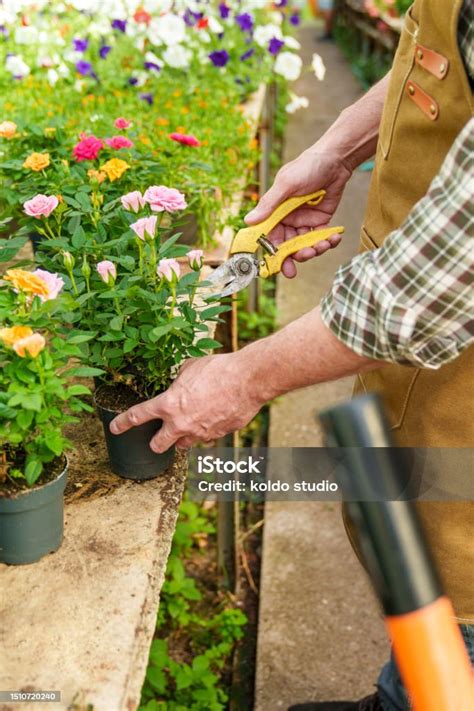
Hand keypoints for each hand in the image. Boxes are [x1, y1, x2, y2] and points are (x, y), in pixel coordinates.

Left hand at [109, 353, 262, 451]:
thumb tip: (180, 382)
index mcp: (169, 404)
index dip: (123, 423)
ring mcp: (200, 433)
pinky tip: (213, 419)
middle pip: (158, 444)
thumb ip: (180, 380)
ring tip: (190, 425)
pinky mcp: (218, 436)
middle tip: (157, 438)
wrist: (248, 380)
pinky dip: (206, 432)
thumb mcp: (191, 368)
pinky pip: (207, 439)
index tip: (115, 428)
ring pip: (184, 444)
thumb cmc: (219, 369)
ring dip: (183, 437)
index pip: (138, 416)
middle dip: (156, 442)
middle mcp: (181, 423)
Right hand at [245, 147, 351, 276]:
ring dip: (313, 250)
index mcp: (275, 212)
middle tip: (303, 259)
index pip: (270, 237)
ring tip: (323, 245)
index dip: (273, 253)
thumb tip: (248, 220)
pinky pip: (321, 238)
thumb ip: (269, 204)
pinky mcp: (321, 221)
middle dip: (295, 256)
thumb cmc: (306, 167)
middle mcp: (288, 219)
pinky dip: (328, 242)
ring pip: (305, 244)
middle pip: (288, 245)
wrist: (335, 159)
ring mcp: (305, 221)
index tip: (278, 266)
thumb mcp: (286, 184)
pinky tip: (333, 239)